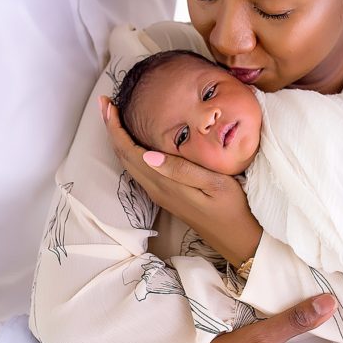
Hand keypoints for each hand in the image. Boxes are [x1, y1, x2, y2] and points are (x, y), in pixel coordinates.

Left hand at [100, 96, 261, 265]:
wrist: (238, 238)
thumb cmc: (233, 207)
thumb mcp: (214, 183)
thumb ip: (181, 170)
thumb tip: (148, 155)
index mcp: (165, 183)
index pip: (129, 151)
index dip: (115, 127)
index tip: (108, 104)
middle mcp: (156, 189)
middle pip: (123, 156)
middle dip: (111, 129)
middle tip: (105, 103)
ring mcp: (160, 194)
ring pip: (129, 163)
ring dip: (118, 139)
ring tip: (114, 117)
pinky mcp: (167, 196)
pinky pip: (139, 170)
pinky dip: (130, 150)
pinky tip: (135, 140)